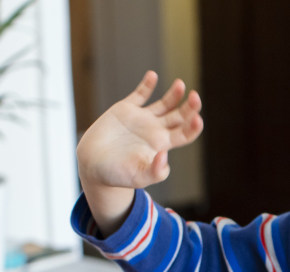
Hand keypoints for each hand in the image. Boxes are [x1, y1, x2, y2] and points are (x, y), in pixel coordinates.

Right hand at [77, 70, 202, 189]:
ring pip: (165, 103)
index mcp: (161, 145)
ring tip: (181, 85)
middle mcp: (155, 130)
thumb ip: (155, 172)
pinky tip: (153, 75)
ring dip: (174, 94)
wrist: (92, 165)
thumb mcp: (137, 178)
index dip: (193, 127)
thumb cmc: (116, 176)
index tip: (197, 119)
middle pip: (180, 116)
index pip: (185, 134)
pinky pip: (140, 95)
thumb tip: (165, 154)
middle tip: (195, 97)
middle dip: (190, 107)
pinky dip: (147, 85)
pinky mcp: (125, 110)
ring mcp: (142, 119)